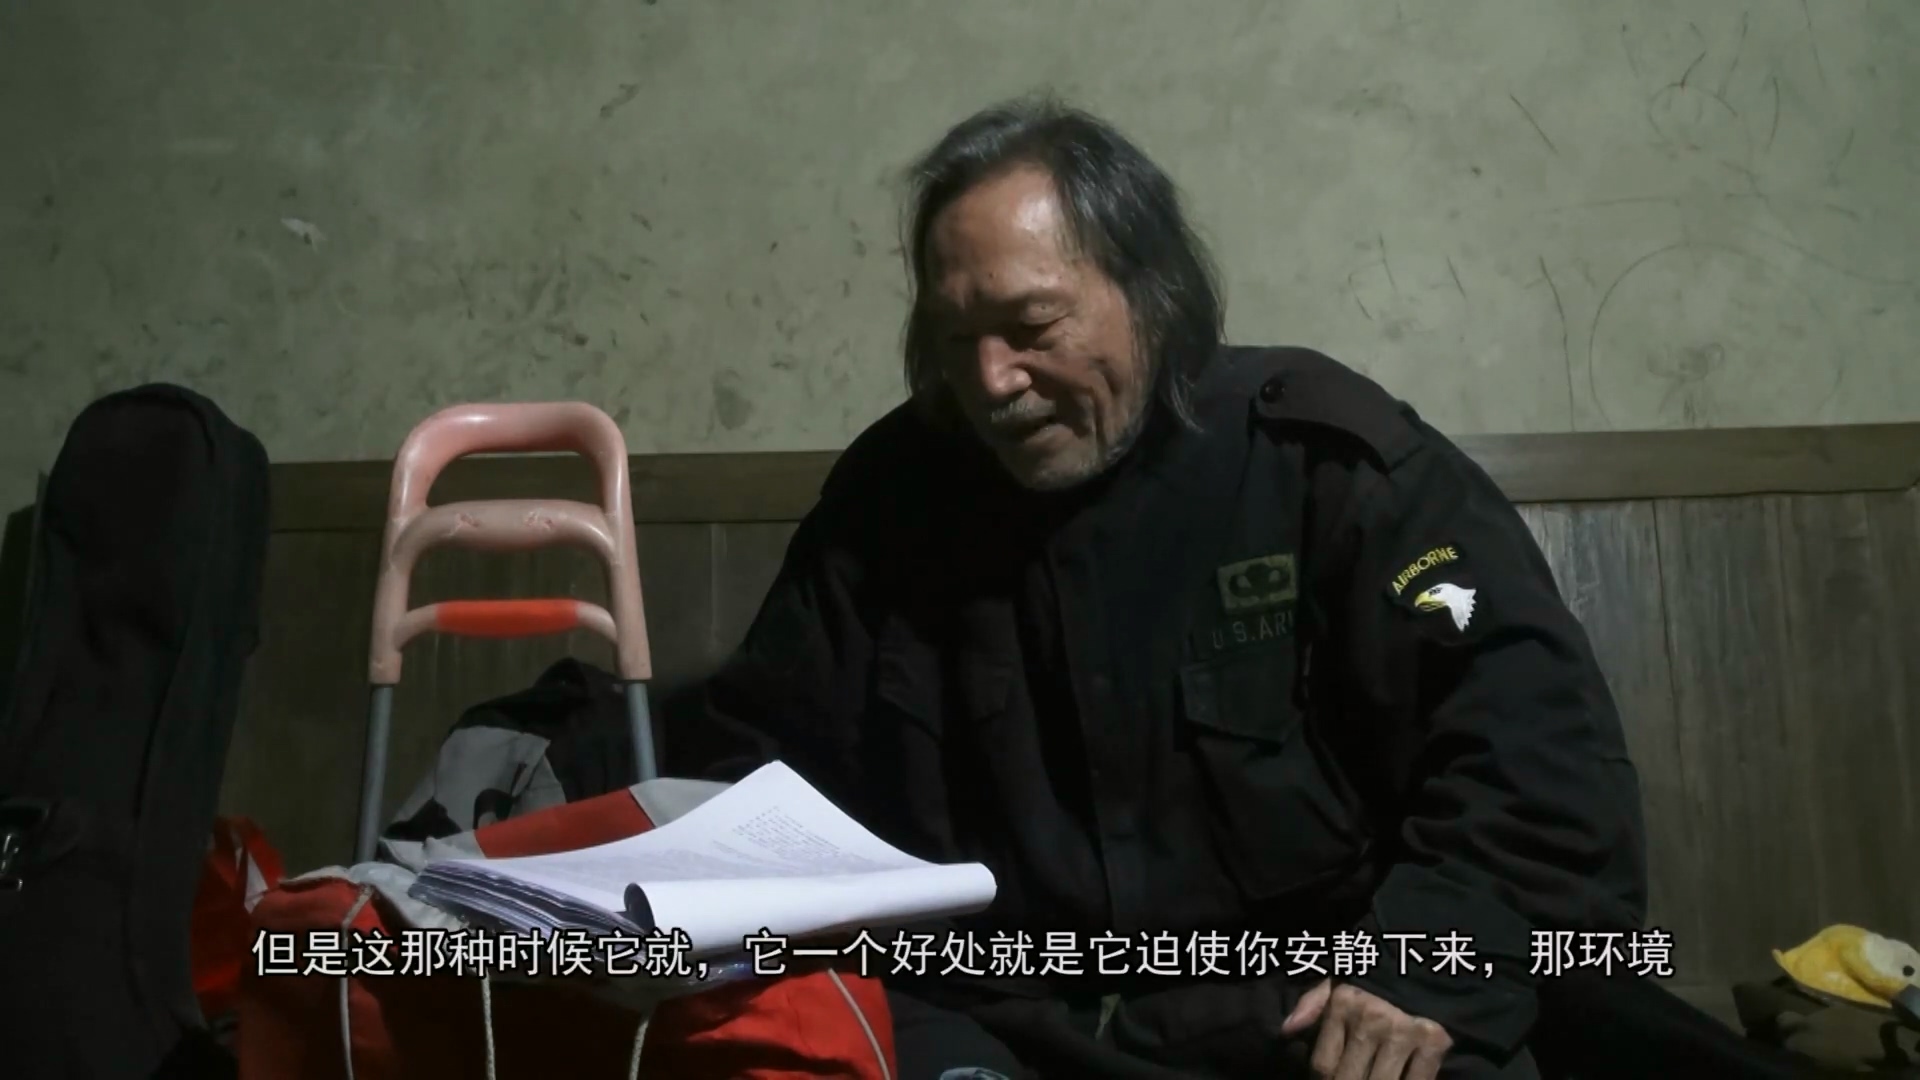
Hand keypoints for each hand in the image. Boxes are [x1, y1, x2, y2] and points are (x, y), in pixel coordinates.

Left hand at [1280, 978, 1450, 1079]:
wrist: (1427, 961)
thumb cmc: (1376, 977)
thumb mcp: (1340, 980)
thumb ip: (1313, 1003)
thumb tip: (1287, 1029)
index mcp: (1344, 1005)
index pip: (1323, 1065)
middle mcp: (1372, 1020)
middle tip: (1350, 1079)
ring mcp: (1404, 1033)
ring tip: (1370, 1079)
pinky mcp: (1434, 1041)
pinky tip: (1398, 1079)